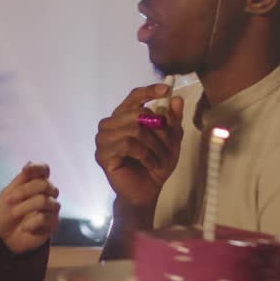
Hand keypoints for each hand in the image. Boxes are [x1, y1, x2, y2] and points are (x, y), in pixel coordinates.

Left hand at [0, 163, 60, 253]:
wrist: (4, 237)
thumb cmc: (6, 213)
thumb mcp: (7, 194)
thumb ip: (20, 180)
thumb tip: (29, 163)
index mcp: (36, 183)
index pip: (44, 170)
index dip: (37, 168)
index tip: (24, 170)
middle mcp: (47, 194)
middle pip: (44, 184)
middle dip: (24, 191)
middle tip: (8, 200)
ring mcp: (52, 209)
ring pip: (45, 201)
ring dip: (26, 206)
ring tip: (14, 214)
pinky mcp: (53, 223)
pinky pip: (45, 218)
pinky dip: (31, 223)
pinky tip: (25, 227)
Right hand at [94, 83, 184, 210]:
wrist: (147, 192)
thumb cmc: (155, 164)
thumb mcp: (171, 141)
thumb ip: (173, 120)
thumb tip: (177, 99)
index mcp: (124, 117)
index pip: (133, 97)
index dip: (149, 91)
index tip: (166, 89)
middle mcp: (110, 124)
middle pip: (137, 114)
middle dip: (159, 130)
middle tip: (169, 146)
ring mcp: (103, 139)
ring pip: (134, 129)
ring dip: (154, 145)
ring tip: (160, 159)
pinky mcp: (102, 155)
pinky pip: (128, 145)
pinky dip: (145, 155)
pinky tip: (150, 164)